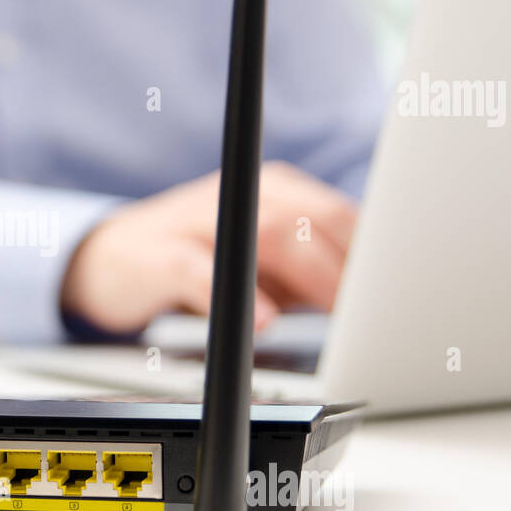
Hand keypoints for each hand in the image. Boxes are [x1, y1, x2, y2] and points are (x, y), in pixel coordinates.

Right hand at [60, 161, 356, 335]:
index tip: (400, 288)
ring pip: (264, 232)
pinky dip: (234, 293)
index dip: (373, 250)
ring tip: (335, 312)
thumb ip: (308, 275)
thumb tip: (369, 304)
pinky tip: (263, 319)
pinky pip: (199, 270)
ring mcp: (195, 221)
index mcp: (273, 190)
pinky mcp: (158, 255)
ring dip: (309, 274)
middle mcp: (238, 193)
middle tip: (375, 308)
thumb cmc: (198, 261)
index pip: (338, 212)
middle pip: (308, 216)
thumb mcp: (260, 264)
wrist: (109, 260)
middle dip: (349, 263)